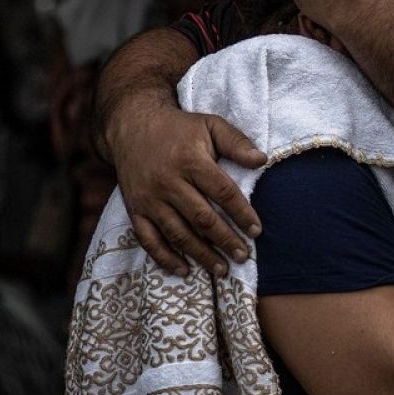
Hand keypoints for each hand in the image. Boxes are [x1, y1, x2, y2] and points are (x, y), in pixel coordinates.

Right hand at [109, 103, 267, 277]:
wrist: (131, 126)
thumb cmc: (177, 128)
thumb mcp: (209, 124)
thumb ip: (236, 142)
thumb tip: (262, 160)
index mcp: (190, 161)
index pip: (222, 192)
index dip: (241, 214)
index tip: (257, 231)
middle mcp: (168, 183)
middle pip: (201, 218)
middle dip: (225, 240)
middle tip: (242, 256)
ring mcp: (150, 199)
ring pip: (177, 233)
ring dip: (200, 254)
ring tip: (221, 269)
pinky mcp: (135, 209)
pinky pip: (148, 239)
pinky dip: (164, 258)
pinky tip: (183, 270)